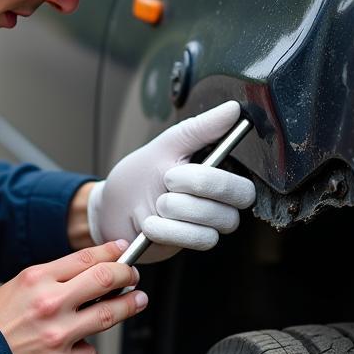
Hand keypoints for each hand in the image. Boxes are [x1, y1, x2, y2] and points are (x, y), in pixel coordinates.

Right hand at [0, 241, 146, 353]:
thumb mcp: (17, 288)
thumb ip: (51, 280)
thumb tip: (88, 273)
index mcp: (36, 279)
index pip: (86, 258)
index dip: (111, 252)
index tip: (122, 250)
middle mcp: (50, 303)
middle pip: (105, 279)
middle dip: (126, 274)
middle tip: (133, 275)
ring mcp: (58, 334)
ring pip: (108, 314)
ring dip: (128, 305)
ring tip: (137, 300)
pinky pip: (88, 353)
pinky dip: (85, 350)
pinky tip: (72, 350)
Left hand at [87, 100, 255, 261]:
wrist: (111, 208)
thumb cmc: (139, 176)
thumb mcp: (166, 145)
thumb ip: (201, 128)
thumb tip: (233, 109)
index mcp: (217, 177)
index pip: (243, 187)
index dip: (211, 181)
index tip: (176, 171)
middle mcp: (217, 204)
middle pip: (232, 206)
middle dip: (191, 192)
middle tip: (165, 183)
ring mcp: (204, 226)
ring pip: (212, 224)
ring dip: (174, 211)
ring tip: (156, 203)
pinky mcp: (188, 245)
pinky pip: (195, 241)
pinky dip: (165, 230)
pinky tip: (150, 223)